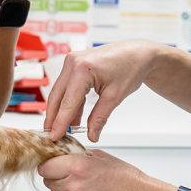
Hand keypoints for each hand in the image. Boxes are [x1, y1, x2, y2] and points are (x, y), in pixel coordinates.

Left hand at [38, 150, 173, 190]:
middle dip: (56, 178)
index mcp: (79, 166)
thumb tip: (59, 155)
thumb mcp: (100, 156)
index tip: (53, 166)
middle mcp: (75, 186)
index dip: (49, 166)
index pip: (45, 167)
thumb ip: (77, 155)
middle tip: (70, 178)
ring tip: (79, 190)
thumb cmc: (124, 178)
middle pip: (47, 181)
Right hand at [43, 40, 162, 141]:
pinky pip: (68, 86)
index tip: (54, 137)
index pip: (68, 102)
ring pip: (61, 92)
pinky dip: (70, 102)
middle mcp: (73, 62)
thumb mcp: (115, 96)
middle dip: (54, 118)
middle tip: (53, 136)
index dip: (60, 122)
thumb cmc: (130, 68)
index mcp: (82, 69)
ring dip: (62, 111)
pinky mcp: (75, 64)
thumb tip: (92, 135)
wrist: (137, 53)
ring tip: (64, 130)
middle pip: (58, 96)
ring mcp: (72, 61)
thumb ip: (100, 118)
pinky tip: (74, 118)